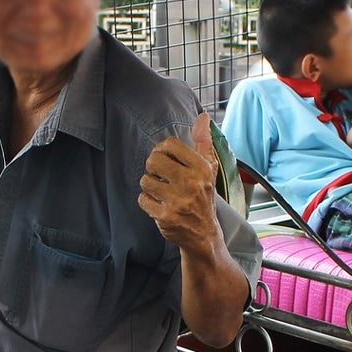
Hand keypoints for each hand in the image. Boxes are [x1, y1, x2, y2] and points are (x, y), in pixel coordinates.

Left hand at [139, 113, 220, 251]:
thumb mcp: (208, 169)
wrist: (204, 234)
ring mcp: (178, 201)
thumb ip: (203, 142)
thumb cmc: (203, 196)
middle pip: (153, 160)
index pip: (169, 144)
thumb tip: (203, 117)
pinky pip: (143, 199)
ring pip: (145, 180)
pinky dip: (147, 202)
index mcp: (202, 168)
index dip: (162, 150)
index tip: (165, 160)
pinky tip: (159, 205)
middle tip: (160, 176)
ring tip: (161, 192)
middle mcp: (192, 183)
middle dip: (153, 168)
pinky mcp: (166, 216)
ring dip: (149, 186)